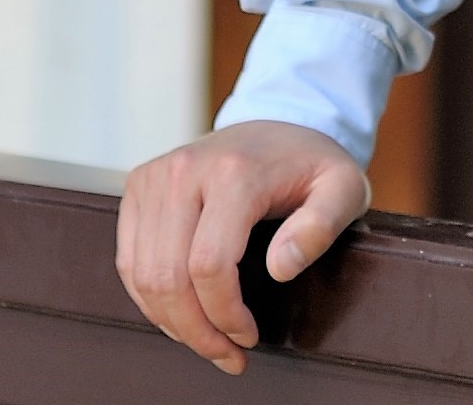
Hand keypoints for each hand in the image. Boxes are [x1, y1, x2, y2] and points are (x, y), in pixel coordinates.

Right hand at [116, 120, 370, 373]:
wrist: (281, 119)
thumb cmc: (312, 163)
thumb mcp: (342, 188)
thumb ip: (321, 226)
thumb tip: (280, 268)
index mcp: (234, 171)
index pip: (209, 265)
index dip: (224, 315)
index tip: (249, 337)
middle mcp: (186, 169)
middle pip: (168, 276)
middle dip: (195, 331)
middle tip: (226, 354)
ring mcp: (157, 174)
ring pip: (143, 274)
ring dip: (170, 321)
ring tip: (206, 338)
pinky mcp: (140, 184)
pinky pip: (129, 260)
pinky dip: (150, 298)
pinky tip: (181, 312)